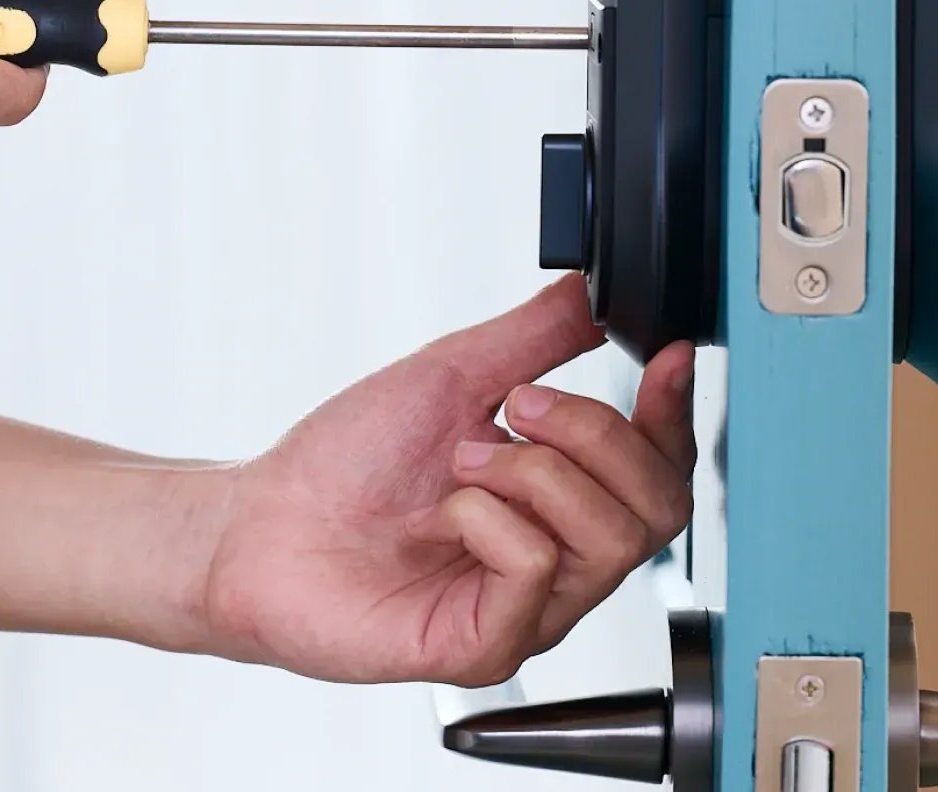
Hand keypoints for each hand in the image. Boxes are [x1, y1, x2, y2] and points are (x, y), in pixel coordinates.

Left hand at [197, 276, 696, 685]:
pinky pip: (538, 573)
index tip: (665, 354)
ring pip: (610, 538)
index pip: (662, 467)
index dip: (676, 413)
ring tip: (465, 463)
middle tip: (518, 407)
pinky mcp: (489, 646)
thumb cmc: (346, 462)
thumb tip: (597, 291)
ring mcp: (530, 609)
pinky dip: (493, 522)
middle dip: (597, 434)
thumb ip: (538, 335)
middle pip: (660, 506)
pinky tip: (447, 514)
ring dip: (536, 474)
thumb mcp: (455, 374)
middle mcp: (561, 560)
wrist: (261, 523)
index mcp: (564, 499)